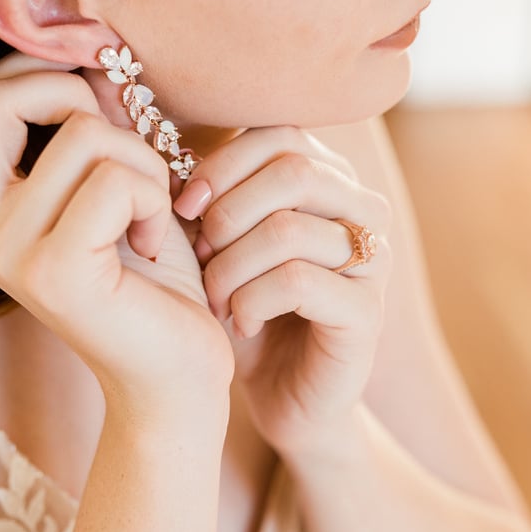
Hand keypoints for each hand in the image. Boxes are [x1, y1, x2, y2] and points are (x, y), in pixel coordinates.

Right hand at [0, 53, 233, 424]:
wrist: (174, 370)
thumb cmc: (151, 276)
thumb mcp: (119, 183)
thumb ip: (95, 123)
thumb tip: (94, 53)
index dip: (43, 74)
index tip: (105, 97)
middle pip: (0, 98)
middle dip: (82, 104)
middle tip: (129, 156)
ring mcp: (7, 252)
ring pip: (84, 135)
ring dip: (145, 164)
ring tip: (153, 216)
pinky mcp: (53, 271)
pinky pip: (115, 181)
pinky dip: (155, 200)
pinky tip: (153, 244)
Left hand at [173, 126, 391, 454]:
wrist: (284, 396)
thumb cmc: (248, 308)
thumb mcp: (220, 243)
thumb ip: (207, 191)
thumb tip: (157, 138)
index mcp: (332, 181)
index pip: (279, 134)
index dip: (221, 164)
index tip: (181, 206)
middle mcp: (363, 211)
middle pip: (292, 170)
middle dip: (226, 214)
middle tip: (198, 256)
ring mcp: (372, 262)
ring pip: (288, 228)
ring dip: (231, 266)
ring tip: (214, 297)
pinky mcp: (367, 313)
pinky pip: (298, 282)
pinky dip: (252, 301)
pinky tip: (239, 323)